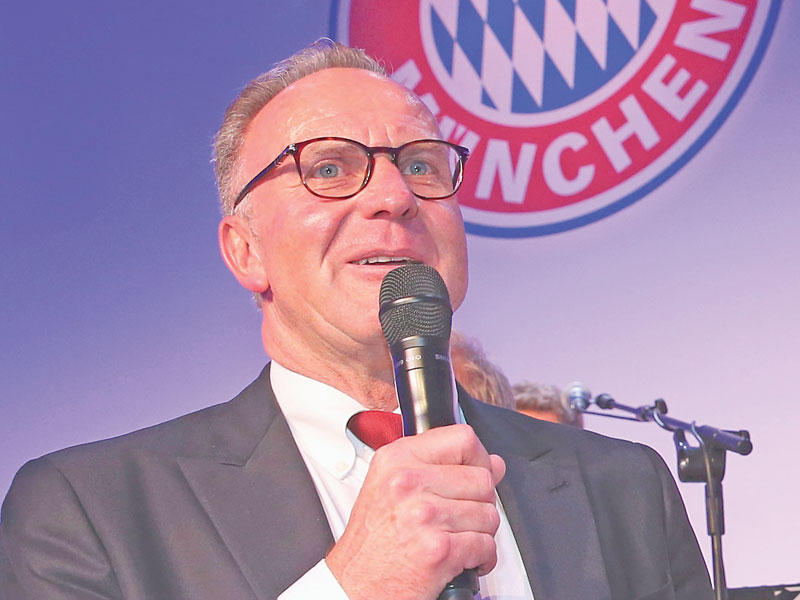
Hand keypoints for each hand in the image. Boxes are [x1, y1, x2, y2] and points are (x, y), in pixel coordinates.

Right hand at [325, 424, 505, 599]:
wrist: (356, 585)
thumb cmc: (373, 540)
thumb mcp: (392, 486)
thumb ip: (441, 467)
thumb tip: (493, 463)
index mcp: (397, 459)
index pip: (463, 439)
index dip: (478, 459)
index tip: (475, 473)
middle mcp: (408, 482)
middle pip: (482, 479)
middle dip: (481, 502)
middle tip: (461, 516)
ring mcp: (424, 515)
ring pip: (488, 514)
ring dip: (480, 532)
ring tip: (457, 538)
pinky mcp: (438, 549)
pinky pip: (486, 546)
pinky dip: (482, 558)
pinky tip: (462, 559)